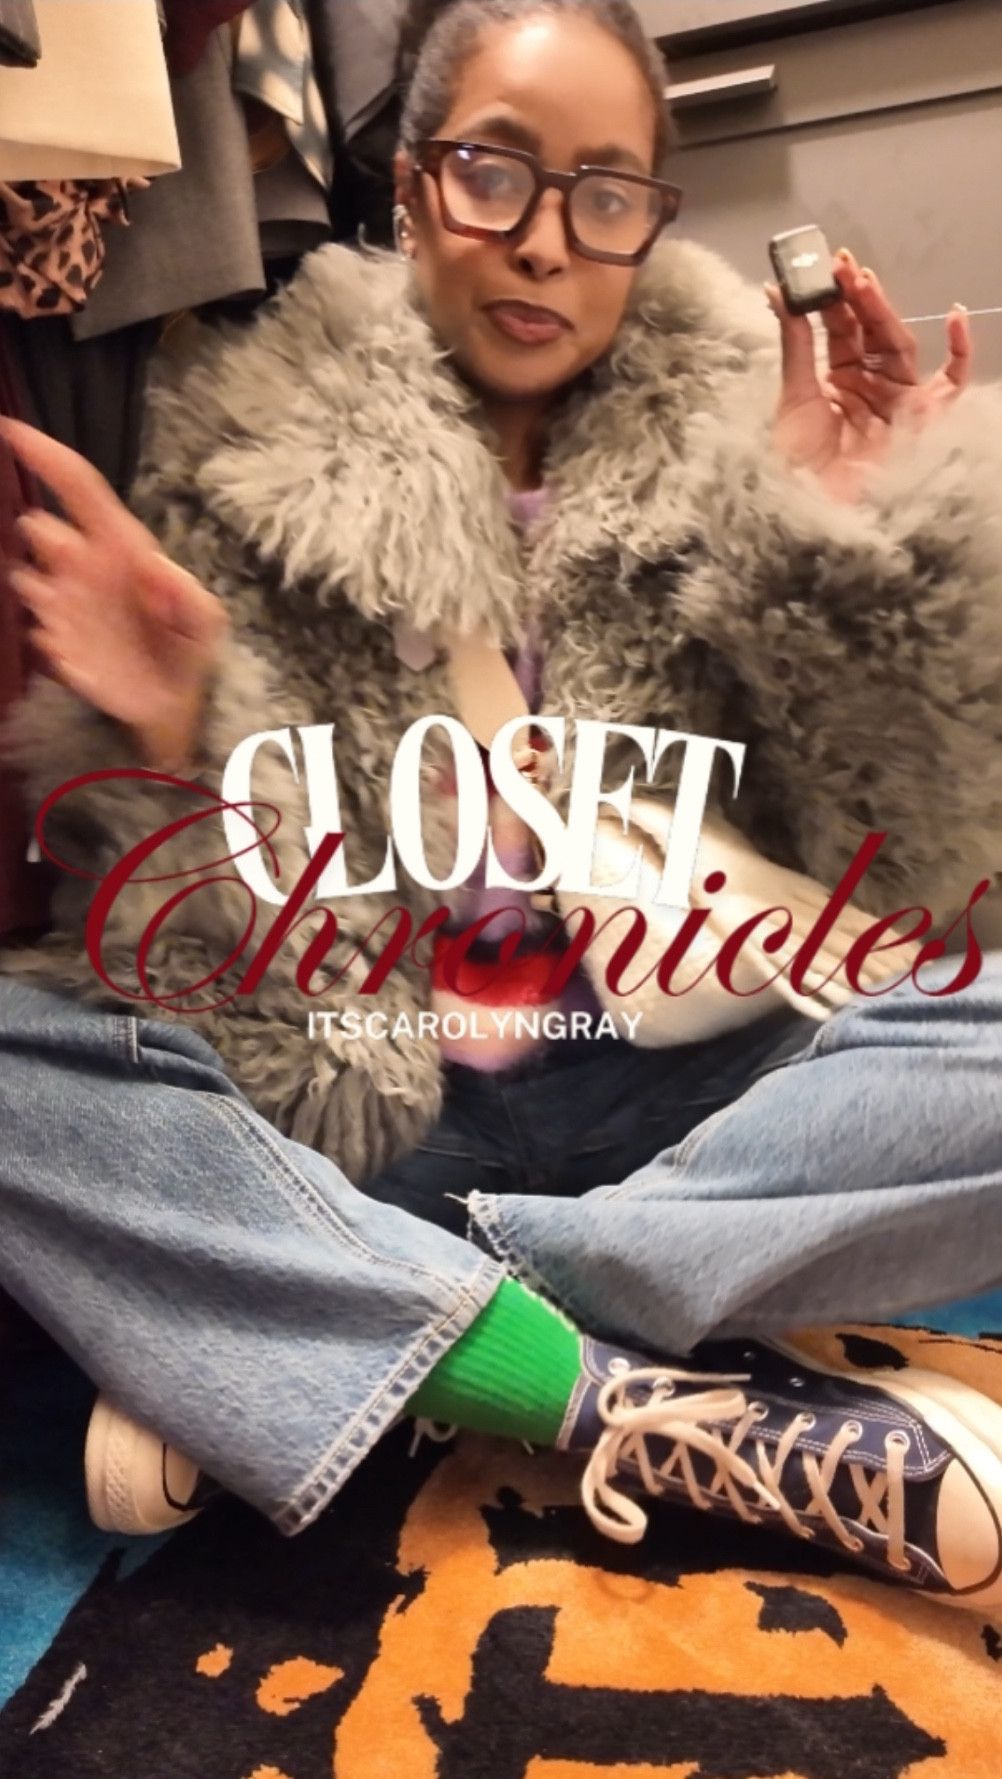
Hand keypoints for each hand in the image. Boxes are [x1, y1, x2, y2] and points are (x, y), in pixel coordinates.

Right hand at [1, 419, 227, 770]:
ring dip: (46, 593)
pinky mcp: (54, 643)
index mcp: (120, 546)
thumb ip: (183, 592)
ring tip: (86, 622)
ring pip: (26, 578)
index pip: (80, 489)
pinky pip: (38, 631)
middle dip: (48, 542)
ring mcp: (63, 604)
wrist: (173, 706)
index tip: (10, 431)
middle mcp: (83, 567)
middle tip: (78, 569)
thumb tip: (150, 566)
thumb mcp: (204, 618)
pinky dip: (57, 642)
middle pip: (41, 531)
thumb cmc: (188, 650)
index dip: (48, 458)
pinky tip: (89, 660)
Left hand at [767, 247, 971, 503]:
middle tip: (843, 266)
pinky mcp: (920, 418)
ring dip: (883, 312)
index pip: (840, 330)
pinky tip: (955, 315)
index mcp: (837, 381)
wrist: (809, 507)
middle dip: (858, 298)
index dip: (833, 298)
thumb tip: (778, 292)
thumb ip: (794, 341)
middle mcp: (869, 386)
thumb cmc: (797, 462)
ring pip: (898, 346)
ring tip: (863, 283)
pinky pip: (949, 382)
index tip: (823, 266)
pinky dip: (959, 350)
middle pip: (870, 332)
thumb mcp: (791, 395)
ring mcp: (895, 400)